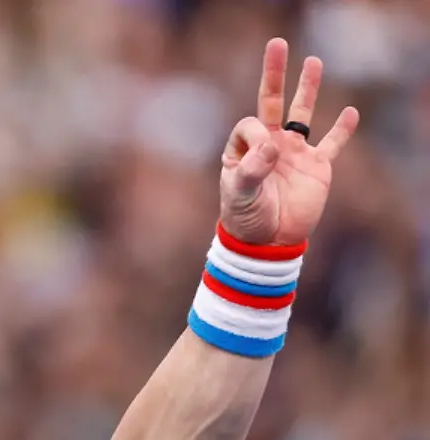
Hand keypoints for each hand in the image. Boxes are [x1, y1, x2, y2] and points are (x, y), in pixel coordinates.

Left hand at [219, 38, 359, 245]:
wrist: (267, 243)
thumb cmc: (245, 218)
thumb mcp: (240, 194)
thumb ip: (251, 169)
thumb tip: (272, 145)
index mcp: (244, 148)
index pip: (252, 123)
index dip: (258, 133)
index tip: (264, 156)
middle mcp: (269, 145)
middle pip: (272, 101)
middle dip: (275, 74)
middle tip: (278, 45)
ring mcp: (294, 153)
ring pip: (302, 115)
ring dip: (308, 89)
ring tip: (313, 62)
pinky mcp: (317, 167)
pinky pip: (332, 144)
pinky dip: (342, 130)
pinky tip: (350, 112)